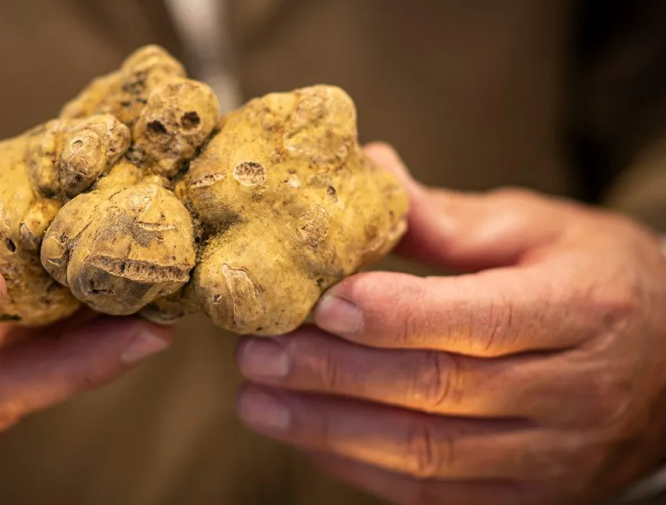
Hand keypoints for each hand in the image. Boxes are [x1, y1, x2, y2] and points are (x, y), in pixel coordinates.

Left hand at [235, 144, 665, 504]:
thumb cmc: (597, 281)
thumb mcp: (541, 229)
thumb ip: (450, 218)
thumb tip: (366, 172)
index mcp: (582, 310)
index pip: (477, 320)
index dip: (392, 315)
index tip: (319, 301)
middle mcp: (575, 393)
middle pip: (437, 390)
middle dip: (334, 374)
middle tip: (258, 353)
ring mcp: (554, 458)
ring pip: (427, 454)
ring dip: (330, 429)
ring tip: (258, 400)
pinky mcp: (530, 498)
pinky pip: (433, 494)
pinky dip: (360, 467)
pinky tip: (306, 436)